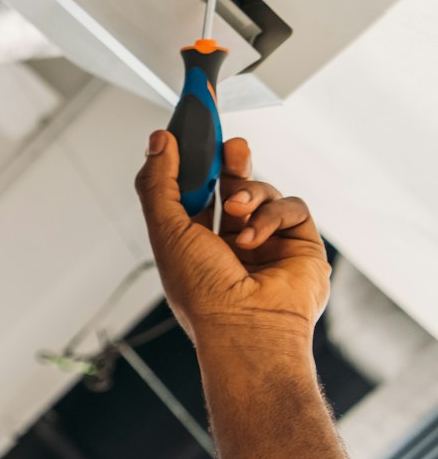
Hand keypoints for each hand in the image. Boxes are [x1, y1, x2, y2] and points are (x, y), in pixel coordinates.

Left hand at [134, 131, 331, 354]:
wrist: (247, 326)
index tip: (191, 131)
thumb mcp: (166, 230)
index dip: (193, 162)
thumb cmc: (201, 291)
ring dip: (248, 195)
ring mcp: (267, 243)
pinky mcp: (299, 244)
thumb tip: (157, 142)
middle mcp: (230, 243)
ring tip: (236, 213)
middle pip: (232, 185)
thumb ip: (159, 184)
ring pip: (263, 192)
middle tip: (230, 146)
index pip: (194, 191)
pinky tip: (254, 239)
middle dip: (231, 162)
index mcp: (193, 243)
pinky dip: (271, 216)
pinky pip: (291, 207)